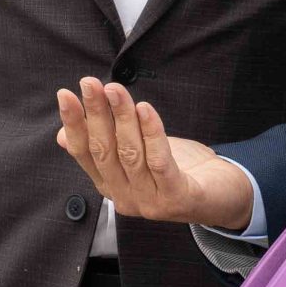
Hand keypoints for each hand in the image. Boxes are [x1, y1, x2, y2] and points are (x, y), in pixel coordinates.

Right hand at [55, 78, 253, 228]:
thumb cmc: (179, 171)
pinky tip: (145, 109)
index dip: (73, 124)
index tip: (65, 94)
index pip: (84, 153)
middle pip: (104, 151)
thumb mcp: (136, 154)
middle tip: (89, 84)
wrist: (223, 199)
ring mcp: (150, 202)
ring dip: (122, 117)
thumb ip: (104, 146)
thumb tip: (62, 135)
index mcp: (111, 186)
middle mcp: (125, 198)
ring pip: (130, 153)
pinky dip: (151, 133)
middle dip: (95, 114)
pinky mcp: (176, 199)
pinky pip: (159, 161)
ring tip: (116, 89)